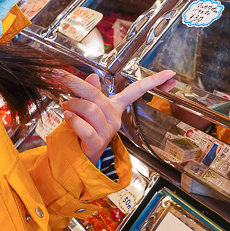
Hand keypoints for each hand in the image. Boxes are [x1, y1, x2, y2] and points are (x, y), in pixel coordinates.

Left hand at [58, 70, 175, 162]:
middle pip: (97, 95)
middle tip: (59, 76)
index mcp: (116, 108)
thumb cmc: (86, 130)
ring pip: (89, 109)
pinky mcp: (97, 143)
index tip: (170, 73)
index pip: (137, 91)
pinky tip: (67, 117)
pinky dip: (73, 120)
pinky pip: (86, 128)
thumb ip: (91, 91)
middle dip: (76, 83)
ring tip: (65, 108)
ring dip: (72, 105)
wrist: (82, 157)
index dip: (154, 81)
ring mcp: (108, 132)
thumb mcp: (89, 108)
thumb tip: (92, 76)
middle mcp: (115, 119)